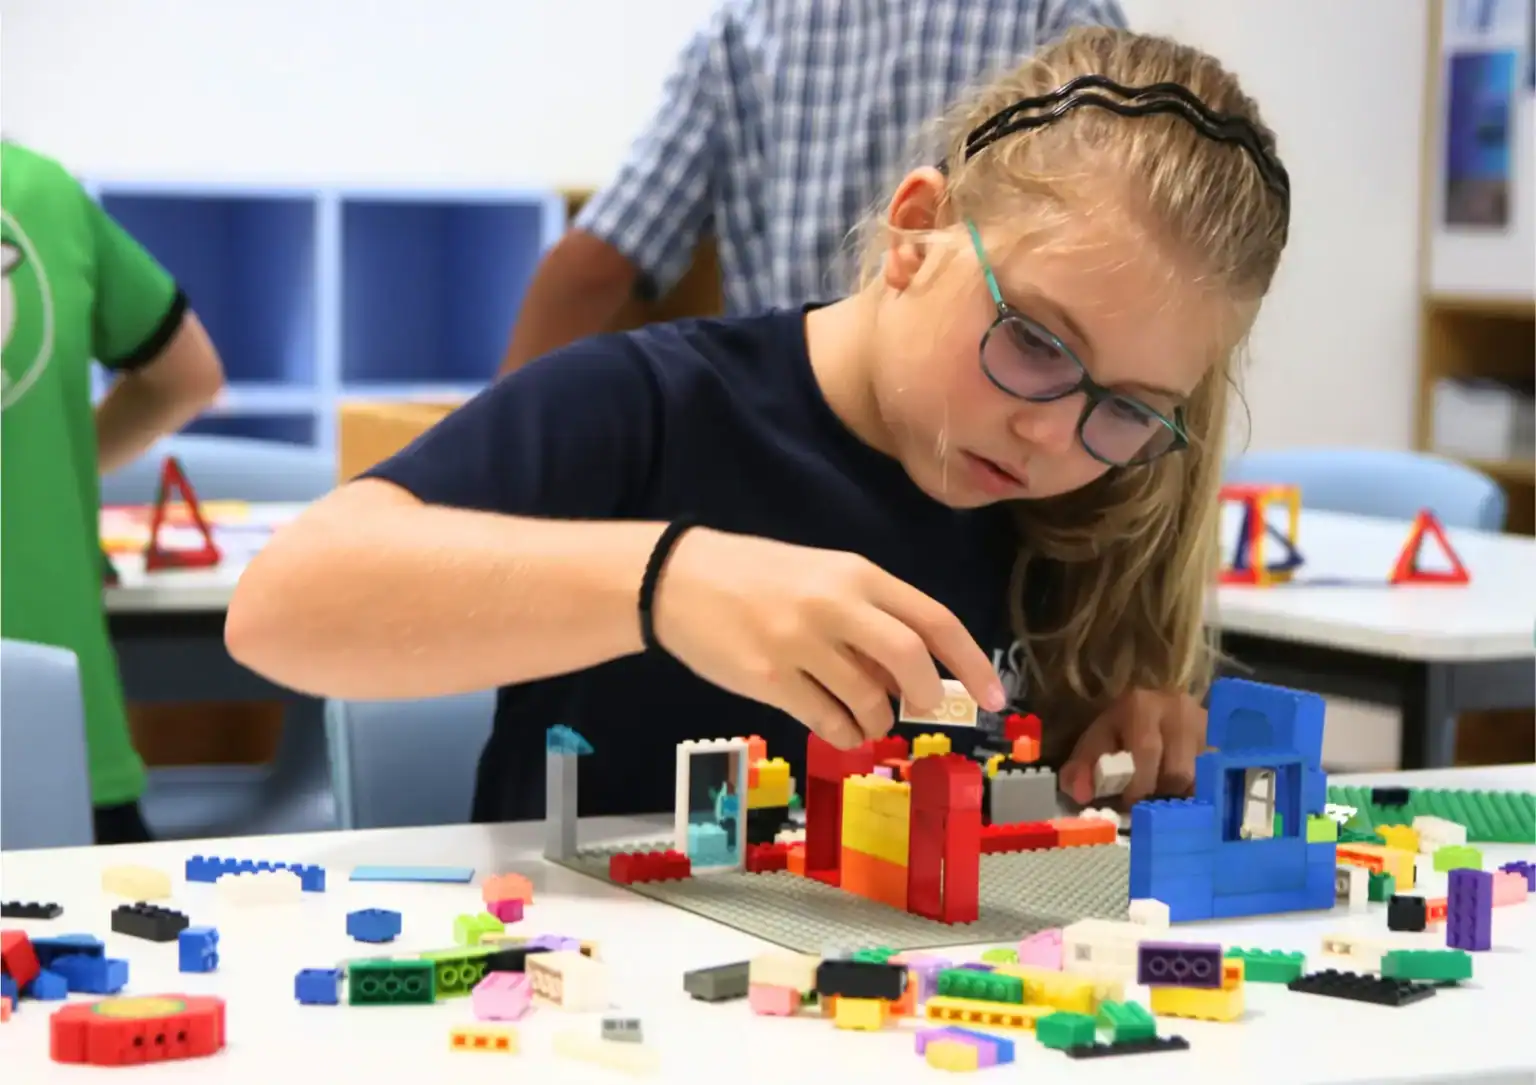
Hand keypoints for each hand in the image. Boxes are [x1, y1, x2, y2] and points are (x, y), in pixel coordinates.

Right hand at [652, 528, 1006, 748]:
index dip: (972, 662)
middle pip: (910, 658)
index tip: (996, 697)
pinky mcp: (768, 679)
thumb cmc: (756, 576)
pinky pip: (827, 721)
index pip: (934, 619)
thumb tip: (909, 674)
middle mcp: (834, 604)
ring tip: (867, 719)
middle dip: (926, 694)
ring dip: (879, 721)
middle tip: (919, 709)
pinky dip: (846, 735)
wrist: (676, 578)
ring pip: (868, 698)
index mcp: (855, 573)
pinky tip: (840, 729)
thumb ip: (867, 614)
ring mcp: (799, 643)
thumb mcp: (820, 575)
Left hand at [1058, 689, 1206, 805]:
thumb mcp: (1097, 743)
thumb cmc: (1121, 732)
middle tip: (1147, 810)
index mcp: (1142, 705)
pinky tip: (1187, 801)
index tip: (1128, 806)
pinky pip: (1218, 780)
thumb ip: (1081, 768)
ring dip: (1182, 798)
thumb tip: (1081, 793)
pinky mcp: (1225, 743)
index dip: (1137, 786)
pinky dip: (1200, 796)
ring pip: (1201, 779)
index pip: (1146, 750)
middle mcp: (1179, 710)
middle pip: (1178, 770)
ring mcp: (1208, 726)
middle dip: (1159, 796)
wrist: (1157, 711)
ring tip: (1165, 802)